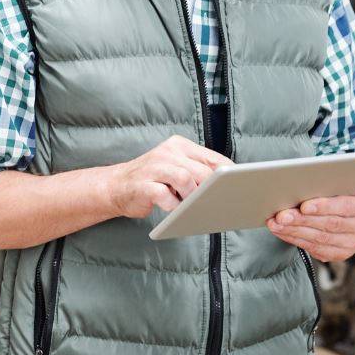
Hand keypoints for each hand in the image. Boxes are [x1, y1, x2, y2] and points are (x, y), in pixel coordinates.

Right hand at [106, 135, 230, 218]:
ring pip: (185, 179)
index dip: (229, 176)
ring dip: (191, 197)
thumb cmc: (152, 180)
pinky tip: (173, 208)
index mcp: (179, 146)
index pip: (214, 159)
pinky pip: (165, 196)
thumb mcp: (176, 168)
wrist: (115, 186)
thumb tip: (227, 187)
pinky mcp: (143, 185)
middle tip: (213, 203)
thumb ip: (198, 172)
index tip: (239, 190)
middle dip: (211, 190)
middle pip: (202, 170)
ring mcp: (154, 167)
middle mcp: (167, 152)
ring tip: (189, 205)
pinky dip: (173, 206)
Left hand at [267, 187, 354, 261]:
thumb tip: (298, 186)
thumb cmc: (334, 191)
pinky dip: (295, 239)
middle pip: (330, 224)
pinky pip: (315, 249)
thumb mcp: (335, 184)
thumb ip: (324, 185)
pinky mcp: (341, 254)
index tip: (303, 206)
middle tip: (281, 216)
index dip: (324, 206)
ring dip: (294, 231)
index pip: (346, 206)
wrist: (341, 209)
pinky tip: (281, 232)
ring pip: (321, 238)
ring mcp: (354, 243)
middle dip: (302, 220)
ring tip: (276, 223)